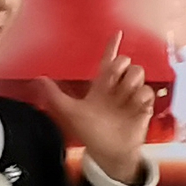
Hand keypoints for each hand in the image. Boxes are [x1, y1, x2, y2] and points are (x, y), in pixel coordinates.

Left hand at [41, 34, 155, 185]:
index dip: (112, 46)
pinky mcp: (144, 105)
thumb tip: (38, 78)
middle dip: (119, 68)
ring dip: (130, 84)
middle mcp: (118, 87)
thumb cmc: (91, 132)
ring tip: (122, 100)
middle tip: (112, 85)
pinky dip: (140, 97)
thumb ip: (54, 95)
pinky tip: (133, 108)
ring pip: (138, 72)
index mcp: (101, 85)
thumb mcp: (70, 112)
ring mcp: (132, 96)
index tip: (118, 33)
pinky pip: (147, 91)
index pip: (108, 60)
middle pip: (125, 62)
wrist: (109, 152)